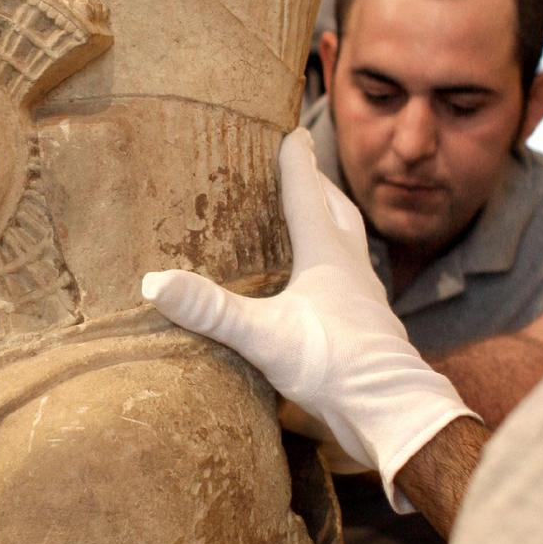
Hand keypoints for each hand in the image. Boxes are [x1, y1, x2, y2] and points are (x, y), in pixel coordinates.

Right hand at [142, 128, 475, 506]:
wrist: (388, 410)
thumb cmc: (332, 364)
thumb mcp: (262, 335)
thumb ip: (211, 310)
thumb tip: (154, 283)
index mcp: (326, 254)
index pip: (307, 194)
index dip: (296, 162)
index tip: (292, 133)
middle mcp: (350, 266)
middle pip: (337, 210)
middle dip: (319, 186)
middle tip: (303, 168)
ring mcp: (365, 297)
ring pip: (351, 244)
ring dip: (333, 223)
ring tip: (314, 220)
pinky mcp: (369, 326)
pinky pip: (352, 280)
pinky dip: (336, 267)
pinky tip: (323, 289)